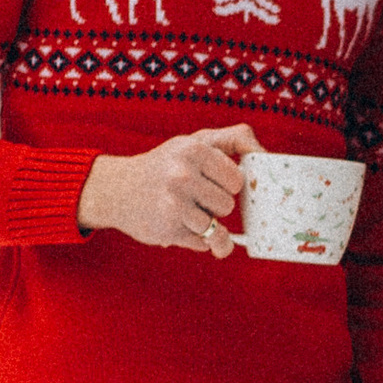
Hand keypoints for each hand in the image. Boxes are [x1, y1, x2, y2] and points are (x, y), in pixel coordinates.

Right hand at [77, 124, 258, 254]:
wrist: (117, 190)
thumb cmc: (167, 165)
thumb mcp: (196, 141)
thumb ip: (234, 139)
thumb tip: (265, 154)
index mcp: (193, 150)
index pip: (237, 180)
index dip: (227, 184)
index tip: (210, 180)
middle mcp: (181, 175)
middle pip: (228, 205)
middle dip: (215, 204)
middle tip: (191, 195)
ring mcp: (173, 205)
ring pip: (217, 227)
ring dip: (206, 223)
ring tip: (184, 210)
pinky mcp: (168, 231)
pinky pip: (203, 244)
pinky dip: (197, 240)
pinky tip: (178, 225)